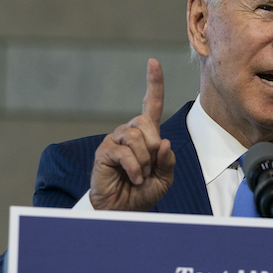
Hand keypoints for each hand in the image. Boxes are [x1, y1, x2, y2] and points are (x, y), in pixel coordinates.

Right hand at [90, 59, 176, 210]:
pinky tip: (134, 178)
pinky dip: (135, 169)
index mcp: (147, 135)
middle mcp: (130, 132)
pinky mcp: (104, 151)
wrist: (125, 210)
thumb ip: (168, 160)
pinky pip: (125, 153)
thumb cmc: (143, 192)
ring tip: (140, 176)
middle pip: (146, 122)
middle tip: (150, 167)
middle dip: (153, 146)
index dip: (153, 83)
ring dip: (144, 161)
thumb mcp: (165, 177)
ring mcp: (115, 140)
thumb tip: (163, 142)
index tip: (153, 62)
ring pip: (136, 138)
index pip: (151, 104)